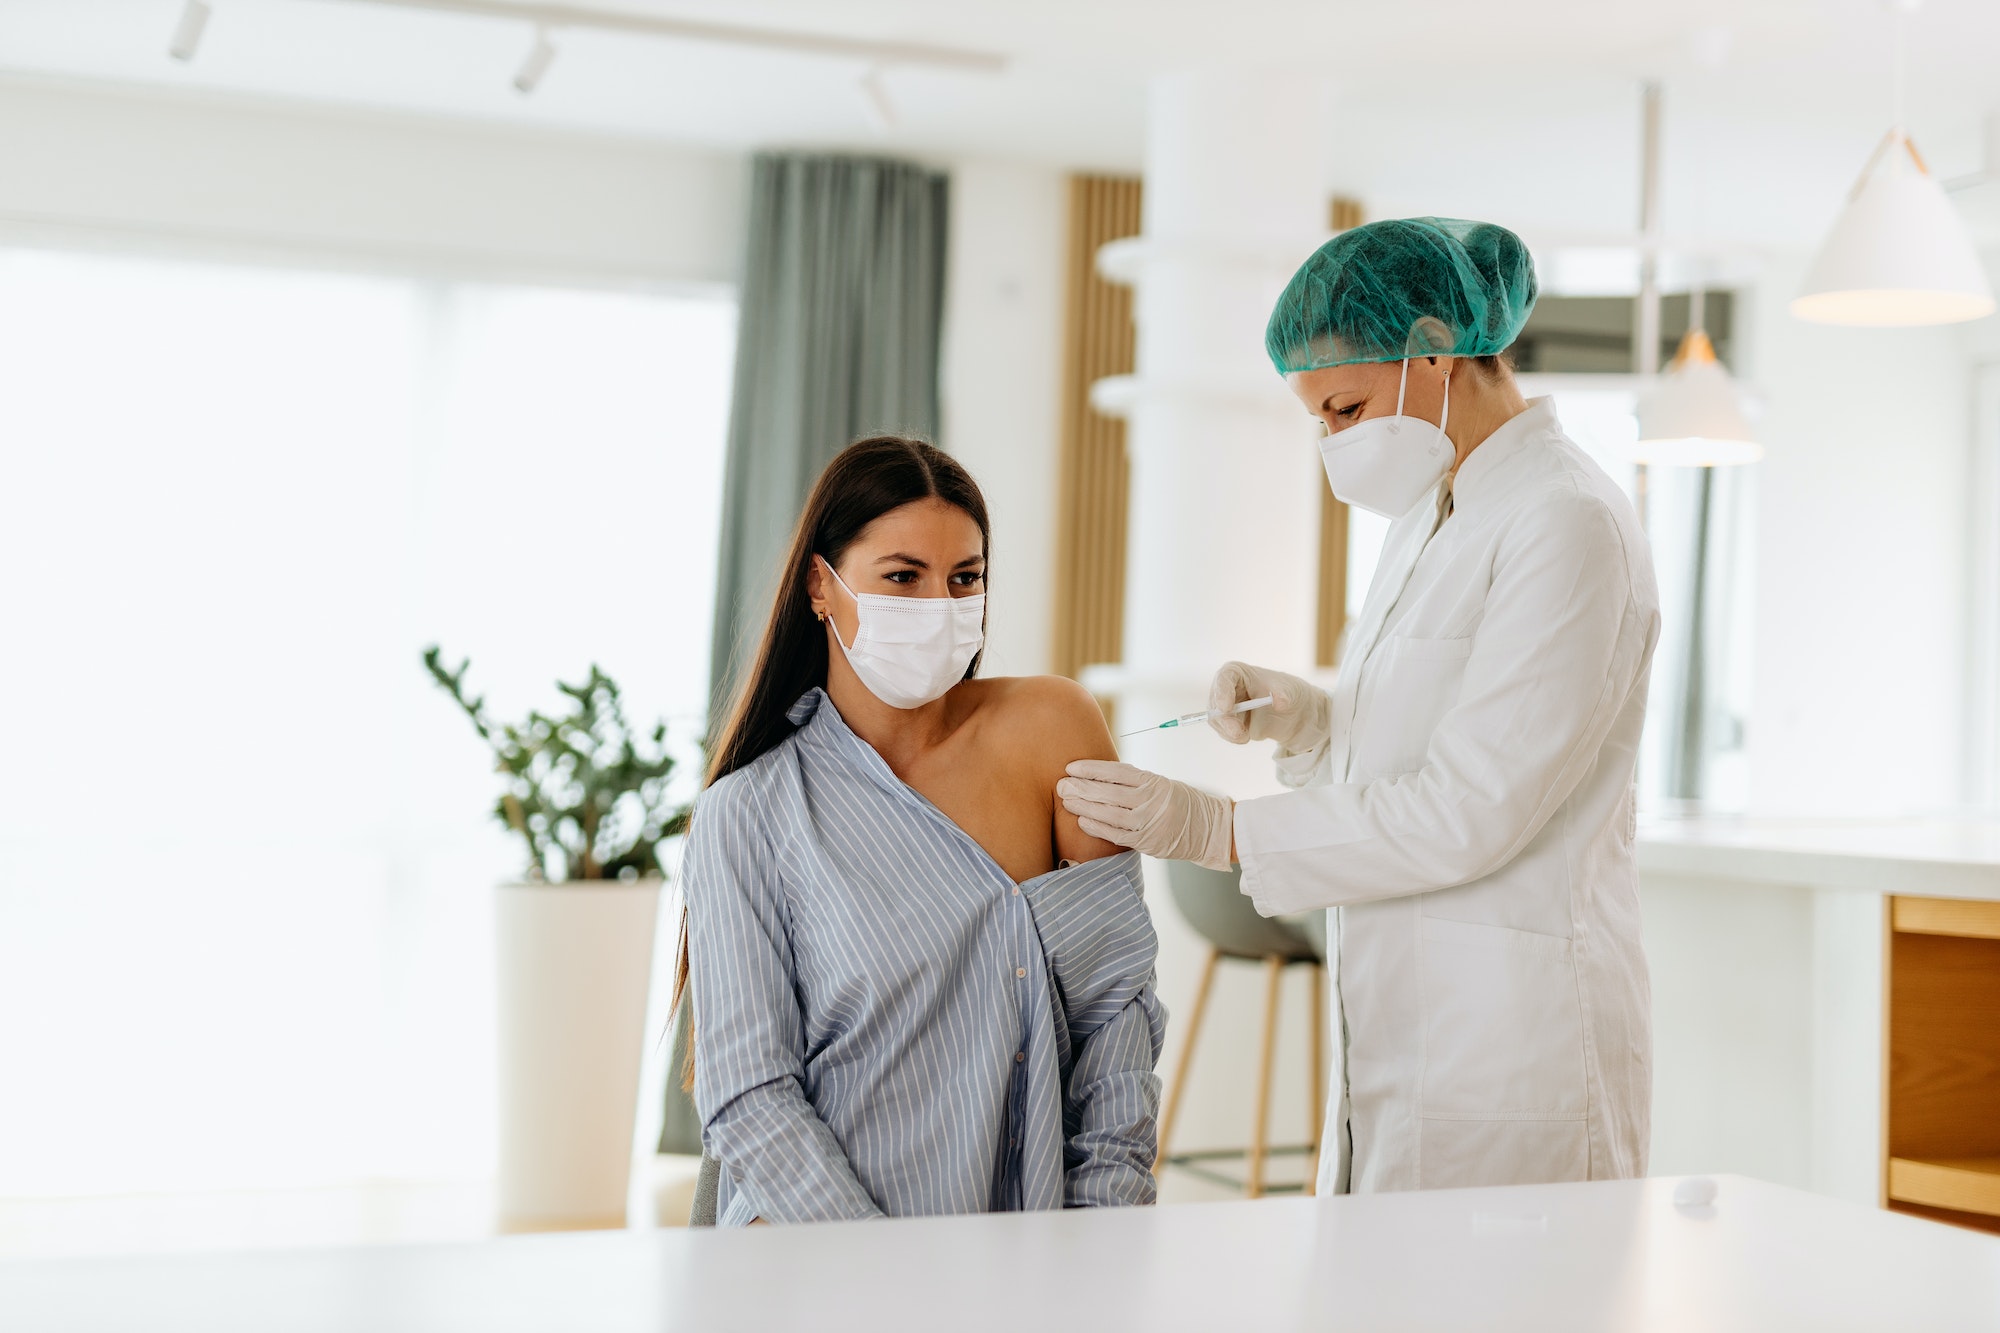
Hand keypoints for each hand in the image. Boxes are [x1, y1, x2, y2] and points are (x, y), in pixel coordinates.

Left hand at [1057, 761, 1233, 869]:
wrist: (1208, 828)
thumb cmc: (1179, 803)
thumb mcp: (1161, 784)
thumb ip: (1134, 782)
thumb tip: (1097, 776)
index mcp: (1153, 782)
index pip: (1116, 772)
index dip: (1091, 769)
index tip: (1071, 767)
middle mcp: (1151, 801)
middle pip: (1109, 793)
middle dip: (1082, 788)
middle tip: (1061, 784)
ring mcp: (1149, 822)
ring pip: (1110, 814)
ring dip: (1084, 807)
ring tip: (1066, 800)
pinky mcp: (1147, 842)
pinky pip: (1117, 835)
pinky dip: (1098, 828)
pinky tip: (1082, 821)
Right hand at [1208, 661, 1330, 753]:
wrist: (1295, 714)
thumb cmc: (1289, 693)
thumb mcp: (1290, 691)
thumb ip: (1283, 695)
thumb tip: (1279, 702)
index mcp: (1238, 673)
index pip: (1224, 677)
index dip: (1222, 691)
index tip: (1226, 707)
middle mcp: (1228, 688)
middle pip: (1215, 701)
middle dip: (1224, 719)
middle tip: (1237, 732)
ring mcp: (1227, 707)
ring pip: (1217, 719)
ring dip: (1228, 730)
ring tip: (1245, 737)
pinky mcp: (1231, 723)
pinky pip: (1224, 731)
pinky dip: (1233, 737)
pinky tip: (1245, 738)